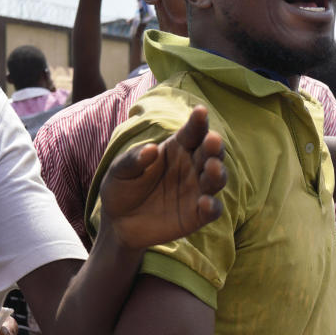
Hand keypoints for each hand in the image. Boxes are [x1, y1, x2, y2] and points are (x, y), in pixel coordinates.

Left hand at [99, 106, 226, 247]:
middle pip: (210, 152)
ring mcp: (196, 191)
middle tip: (212, 140)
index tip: (200, 111)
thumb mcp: (119, 171)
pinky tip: (205, 203)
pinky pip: (212, 209)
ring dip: (218, 172)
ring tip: (213, 167)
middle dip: (214, 145)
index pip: (192, 132)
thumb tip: (151, 149)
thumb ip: (133, 160)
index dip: (198, 121)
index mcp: (176, 148)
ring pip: (216, 178)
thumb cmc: (121, 188)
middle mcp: (191, 166)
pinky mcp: (197, 215)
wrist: (117, 223)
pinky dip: (212, 206)